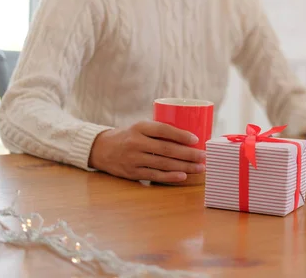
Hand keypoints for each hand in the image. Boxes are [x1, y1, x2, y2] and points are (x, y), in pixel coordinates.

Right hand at [88, 121, 205, 183]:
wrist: (101, 149)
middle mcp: (136, 142)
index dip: (180, 135)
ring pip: (163, 164)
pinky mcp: (132, 173)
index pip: (163, 130)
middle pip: (167, 149)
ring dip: (184, 167)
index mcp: (140, 127)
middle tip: (204, 156)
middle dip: (188, 154)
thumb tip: (191, 137)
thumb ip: (159, 131)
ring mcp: (133, 159)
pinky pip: (155, 176)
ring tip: (199, 168)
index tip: (196, 139)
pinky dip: (170, 177)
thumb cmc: (129, 136)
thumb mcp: (140, 127)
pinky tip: (183, 176)